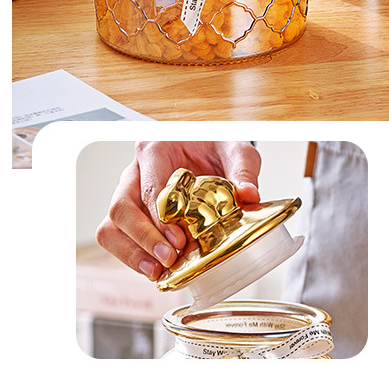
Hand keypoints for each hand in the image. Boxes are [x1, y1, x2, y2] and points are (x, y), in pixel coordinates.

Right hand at [96, 140, 261, 279]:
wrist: (210, 147)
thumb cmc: (214, 145)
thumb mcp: (235, 149)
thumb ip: (242, 169)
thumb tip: (248, 195)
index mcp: (156, 148)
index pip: (149, 187)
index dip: (160, 219)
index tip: (179, 239)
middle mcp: (136, 170)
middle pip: (121, 208)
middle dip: (143, 239)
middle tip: (170, 258)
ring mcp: (129, 192)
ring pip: (111, 226)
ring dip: (131, 253)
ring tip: (158, 271)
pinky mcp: (131, 213)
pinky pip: (116, 237)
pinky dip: (131, 256)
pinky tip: (153, 269)